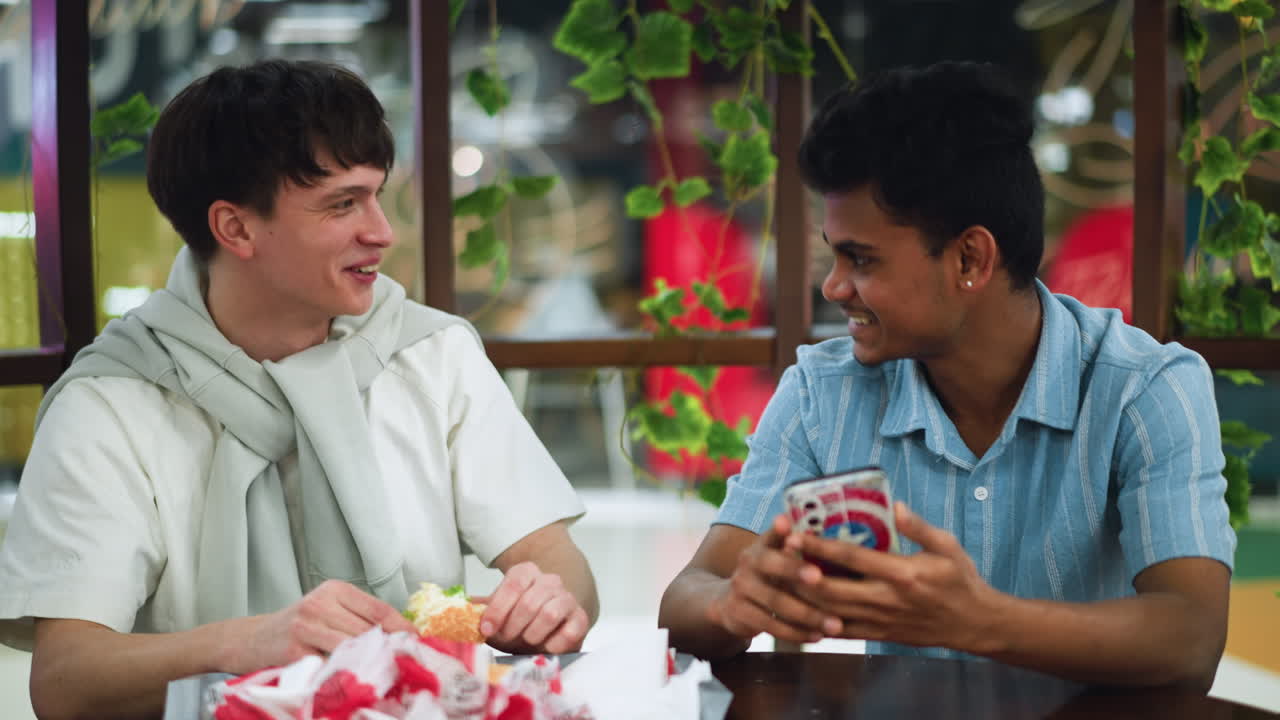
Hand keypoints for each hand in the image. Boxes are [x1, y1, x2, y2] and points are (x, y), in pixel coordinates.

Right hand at [229, 579, 417, 672]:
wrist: (250, 640)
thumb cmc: (296, 628)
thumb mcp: (327, 611)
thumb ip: (357, 618)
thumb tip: (401, 635)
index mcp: (334, 590)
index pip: (379, 608)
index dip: (401, 628)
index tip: (417, 643)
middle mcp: (320, 603)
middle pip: (368, 630)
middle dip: (388, 649)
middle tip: (405, 664)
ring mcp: (307, 626)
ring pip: (352, 647)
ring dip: (369, 663)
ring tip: (384, 674)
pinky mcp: (295, 650)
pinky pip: (330, 664)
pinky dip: (344, 674)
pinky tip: (354, 681)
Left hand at [475, 561, 588, 654]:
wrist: (546, 631)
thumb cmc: (517, 621)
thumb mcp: (495, 612)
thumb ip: (477, 608)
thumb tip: (454, 608)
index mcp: (526, 572)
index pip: (513, 585)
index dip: (497, 610)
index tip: (486, 630)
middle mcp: (549, 580)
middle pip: (529, 602)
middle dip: (513, 627)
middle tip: (507, 639)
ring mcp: (567, 598)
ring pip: (549, 614)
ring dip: (532, 634)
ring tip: (527, 640)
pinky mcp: (581, 618)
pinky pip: (568, 632)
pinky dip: (552, 645)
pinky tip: (545, 647)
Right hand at [706, 513, 842, 644]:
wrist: (729, 603)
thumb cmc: (766, 577)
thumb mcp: (774, 557)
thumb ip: (790, 544)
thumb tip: (795, 522)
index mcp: (760, 545)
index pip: (772, 536)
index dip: (781, 533)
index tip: (793, 534)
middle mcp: (747, 563)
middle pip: (772, 567)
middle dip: (795, 571)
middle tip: (820, 578)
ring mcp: (740, 588)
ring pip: (776, 602)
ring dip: (807, 614)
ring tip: (835, 624)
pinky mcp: (739, 613)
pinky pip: (770, 625)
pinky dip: (796, 632)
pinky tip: (816, 636)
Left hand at [785, 502, 1000, 652]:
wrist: (974, 624)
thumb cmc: (961, 580)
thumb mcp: (948, 546)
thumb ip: (919, 527)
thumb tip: (895, 505)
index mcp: (902, 574)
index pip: (852, 559)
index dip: (819, 546)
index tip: (795, 534)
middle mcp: (887, 600)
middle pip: (832, 589)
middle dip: (801, 573)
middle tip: (780, 556)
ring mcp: (882, 621)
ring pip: (831, 613)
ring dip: (804, 597)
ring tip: (783, 578)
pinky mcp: (880, 636)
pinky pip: (843, 633)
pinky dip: (819, 622)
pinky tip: (801, 608)